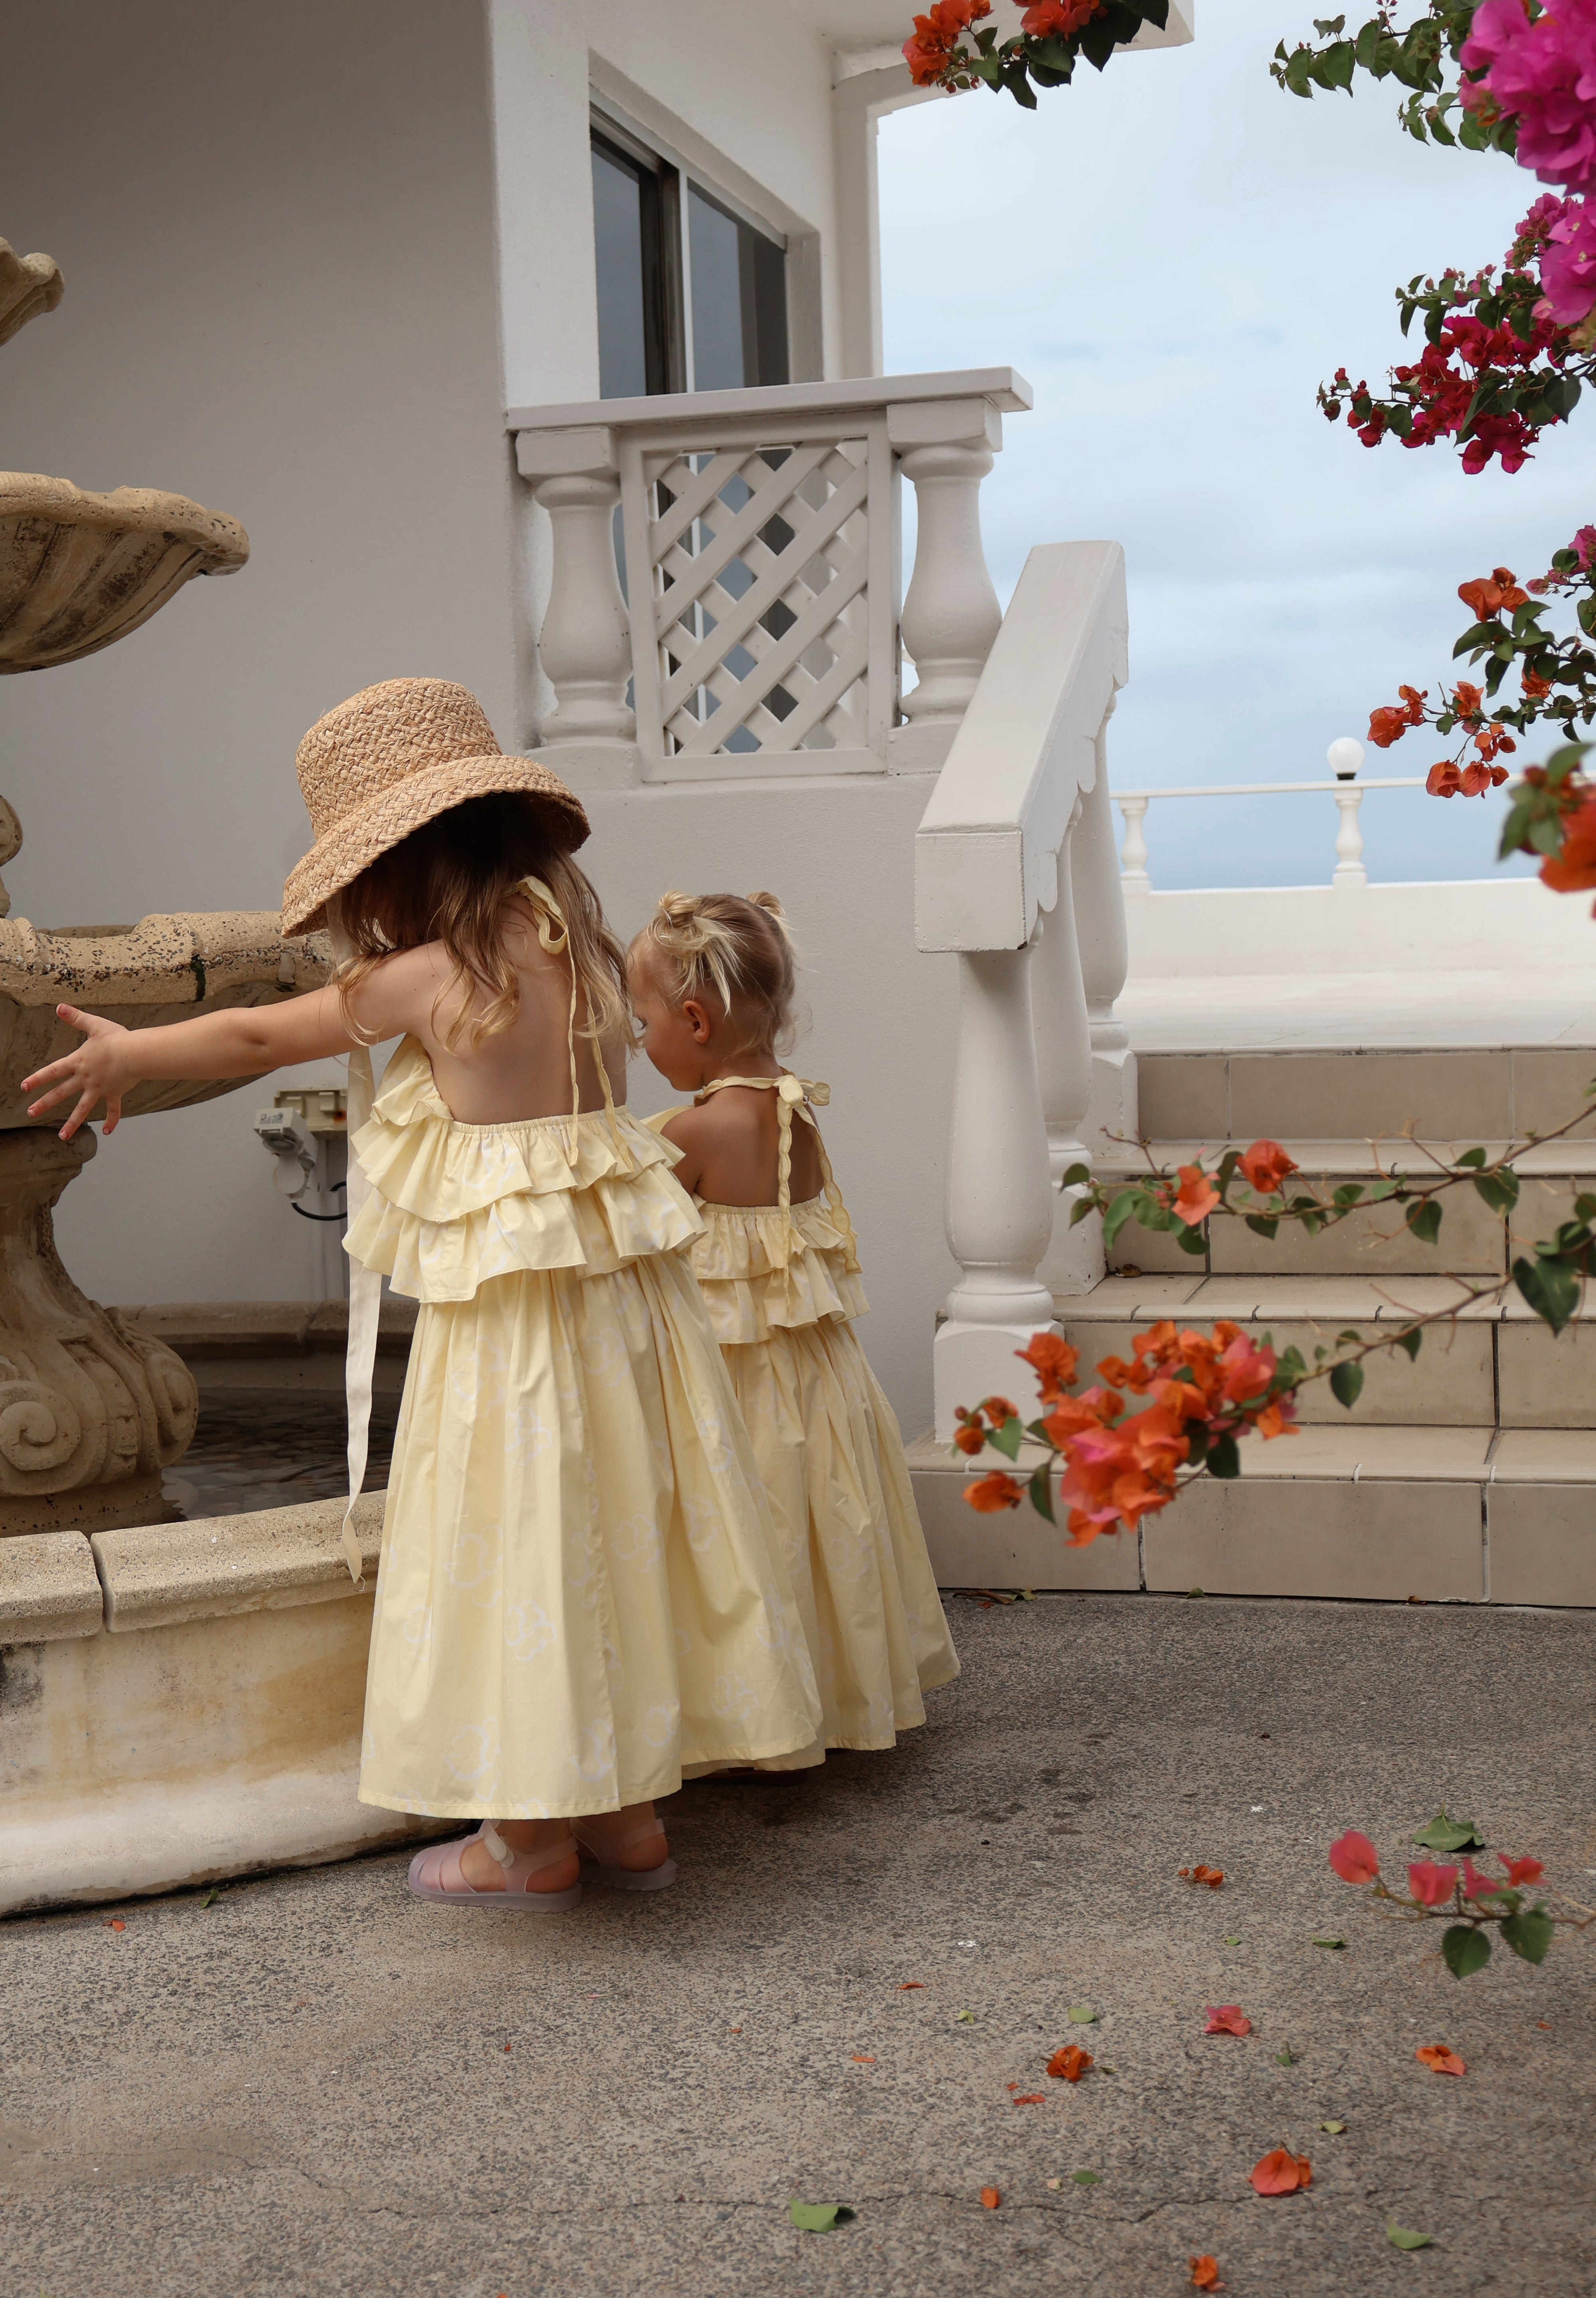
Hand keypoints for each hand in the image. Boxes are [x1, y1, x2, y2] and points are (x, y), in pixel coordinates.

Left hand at [22, 1005, 136, 1137]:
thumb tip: (59, 1007)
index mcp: (78, 1062)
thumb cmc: (117, 1039)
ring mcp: (99, 1089)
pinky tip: (108, 1132)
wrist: (136, 1054)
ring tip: (62, 1137)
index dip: (37, 1078)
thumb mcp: (95, 1025)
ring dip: (72, 1123)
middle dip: (45, 1104)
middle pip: (61, 1093)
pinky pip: (113, 1110)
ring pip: (83, 1108)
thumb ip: (76, 1018)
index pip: (53, 1071)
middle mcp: (85, 1078)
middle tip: (30, 1113)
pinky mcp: (115, 1093)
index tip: (23, 1087)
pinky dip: (112, 1121)